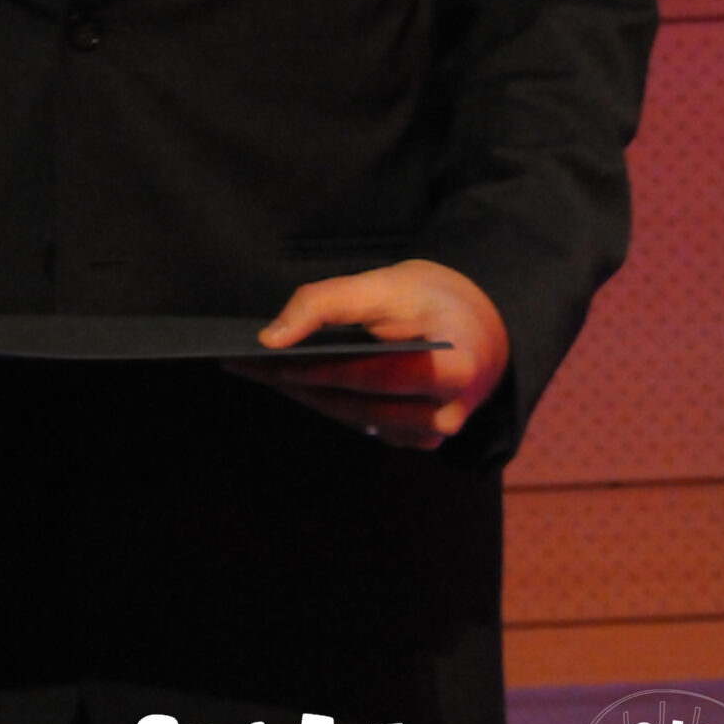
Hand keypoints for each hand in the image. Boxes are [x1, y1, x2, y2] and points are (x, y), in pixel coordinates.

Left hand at [224, 259, 508, 450]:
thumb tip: (272, 338)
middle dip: (296, 381)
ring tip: (256, 370)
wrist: (481, 326)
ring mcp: (433, 435)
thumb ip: (330, 303)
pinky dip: (326, 401)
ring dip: (303, 393)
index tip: (264, 356)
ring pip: (354, 417)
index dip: (315, 368)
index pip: (371, 374)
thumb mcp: (388, 283)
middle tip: (243, 362)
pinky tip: (291, 381)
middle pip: (357, 401)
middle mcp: (447, 415)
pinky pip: (362, 422)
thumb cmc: (434, 299)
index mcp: (453, 370)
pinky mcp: (416, 440)